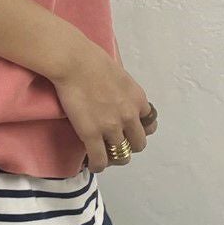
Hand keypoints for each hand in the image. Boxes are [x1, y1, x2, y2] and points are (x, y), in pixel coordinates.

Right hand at [51, 35, 156, 172]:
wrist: (74, 62)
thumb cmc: (92, 58)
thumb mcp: (120, 74)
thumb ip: (123, 91)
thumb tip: (117, 95)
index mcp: (138, 99)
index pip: (150, 124)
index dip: (140, 129)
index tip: (130, 130)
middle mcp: (130, 116)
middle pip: (138, 144)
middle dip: (129, 145)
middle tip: (116, 143)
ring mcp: (111, 127)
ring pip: (121, 154)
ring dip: (113, 156)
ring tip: (103, 155)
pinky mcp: (92, 135)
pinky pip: (100, 159)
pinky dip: (98, 165)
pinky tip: (93, 165)